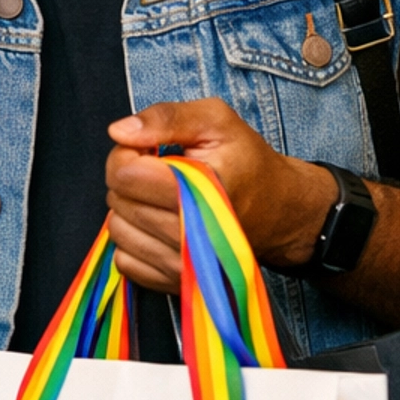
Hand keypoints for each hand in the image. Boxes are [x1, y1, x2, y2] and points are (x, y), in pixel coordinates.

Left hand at [106, 101, 335, 289]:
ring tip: (160, 197)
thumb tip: (119, 131)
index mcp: (203, 189)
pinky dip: (135, 240)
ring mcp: (184, 264)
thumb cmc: (248, 163)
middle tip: (160, 172)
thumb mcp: (216, 120)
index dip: (128, 153)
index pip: (125, 174)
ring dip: (130, 209)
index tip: (151, 151)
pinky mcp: (176, 282)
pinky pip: (126, 261)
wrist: (280, 210)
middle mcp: (193, 234)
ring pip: (118, 231)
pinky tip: (159, 223)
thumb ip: (166, 118)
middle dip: (129, 179)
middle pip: (119, 201)